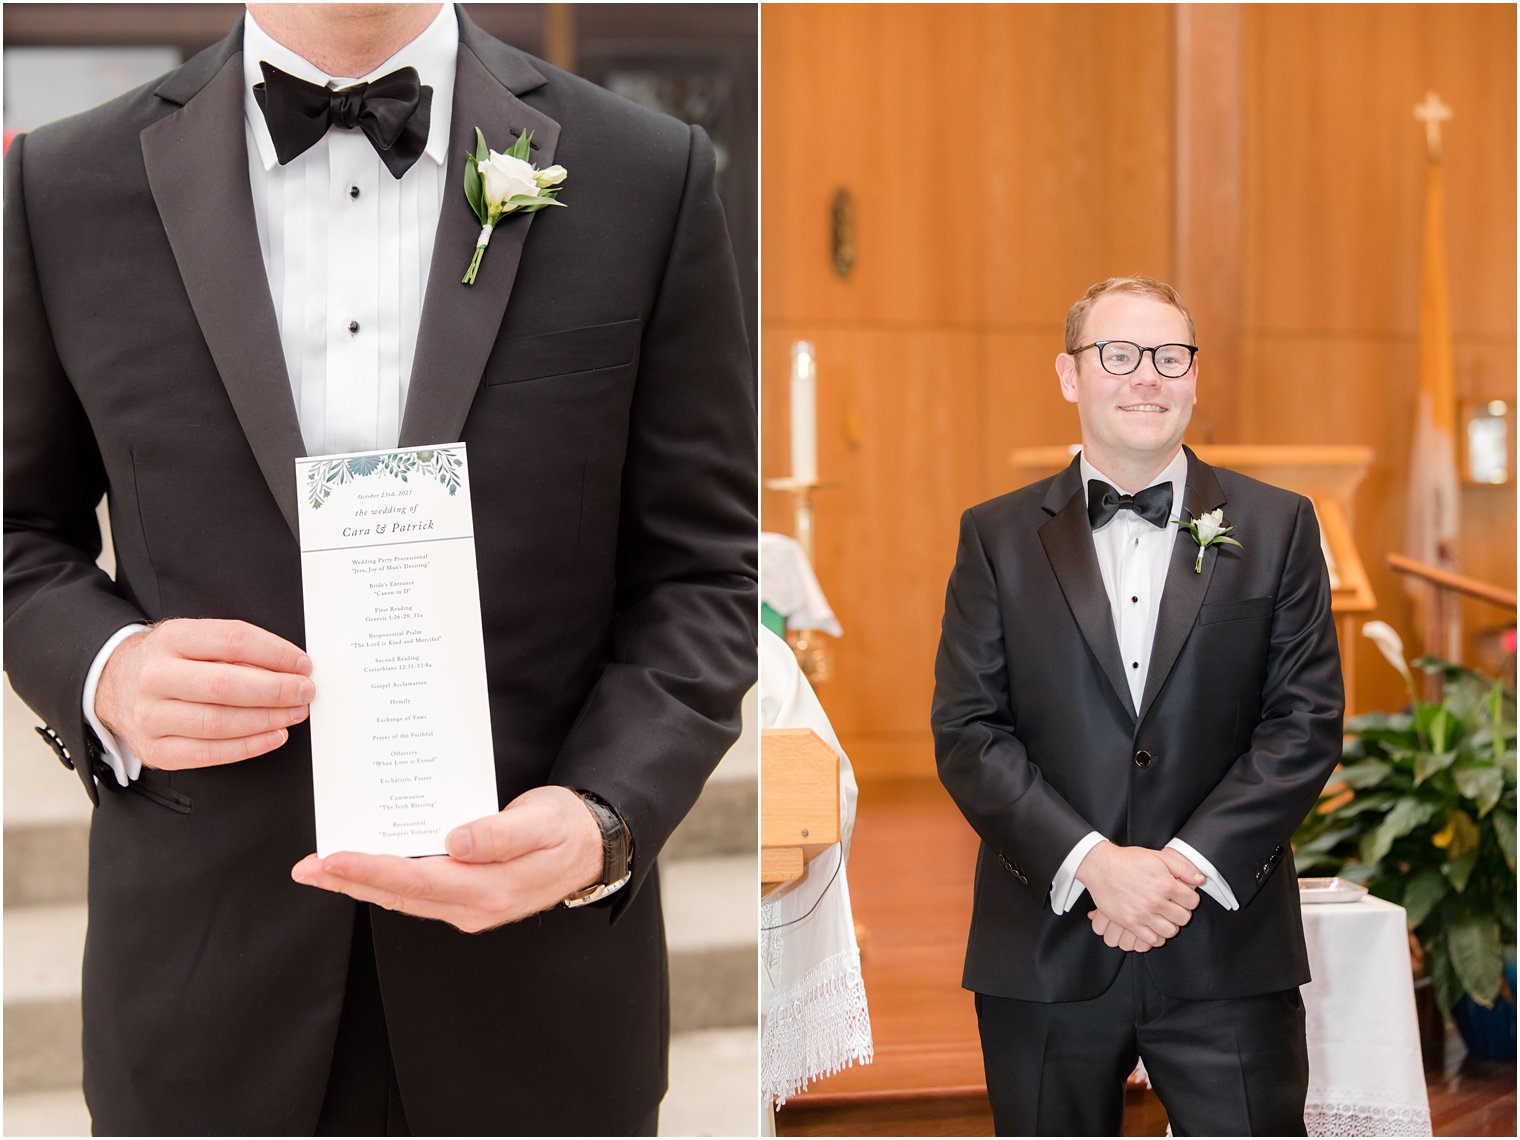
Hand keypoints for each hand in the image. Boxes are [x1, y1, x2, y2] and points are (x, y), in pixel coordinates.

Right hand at [95, 619, 312, 769]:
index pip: (233, 641)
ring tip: (295, 713)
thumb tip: (291, 667)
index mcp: (171, 639)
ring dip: (267, 720)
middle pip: (225, 686)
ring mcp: (150, 716)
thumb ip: (237, 649)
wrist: (114, 684)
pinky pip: (208, 754)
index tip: (303, 664)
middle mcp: (155, 676)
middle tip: (305, 691)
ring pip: (218, 722)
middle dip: (276, 690)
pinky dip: (248, 747)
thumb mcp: (195, 639)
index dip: (276, 653)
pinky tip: (274, 736)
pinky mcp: (154, 750)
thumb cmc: (171, 660)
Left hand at [290, 786, 605, 932]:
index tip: (331, 859)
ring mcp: (470, 907)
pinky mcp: (469, 897)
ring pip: (404, 897)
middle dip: (349, 880)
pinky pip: (418, 892)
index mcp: (489, 890)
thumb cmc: (567, 829)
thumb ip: (499, 834)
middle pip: (399, 895)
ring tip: (322, 868)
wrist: (593, 846)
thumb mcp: (541, 823)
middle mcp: (474, 906)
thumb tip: (456, 841)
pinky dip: (387, 879)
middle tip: (305, 868)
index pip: (416, 882)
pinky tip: (367, 865)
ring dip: (361, 882)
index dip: (370, 870)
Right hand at [1074, 841, 1201, 947]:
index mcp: (1165, 884)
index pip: (1193, 901)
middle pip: (1183, 918)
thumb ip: (1183, 868)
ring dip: (1170, 925)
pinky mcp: (1130, 923)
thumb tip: (1200, 880)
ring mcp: (1142, 914)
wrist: (1100, 867)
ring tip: (1163, 917)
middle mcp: (1156, 901)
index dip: (1189, 898)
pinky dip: (1156, 936)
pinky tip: (1153, 926)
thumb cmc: (1128, 860)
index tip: (1182, 896)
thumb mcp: (1158, 857)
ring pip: (1170, 931)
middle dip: (1181, 912)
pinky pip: (1151, 940)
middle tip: (1172, 906)